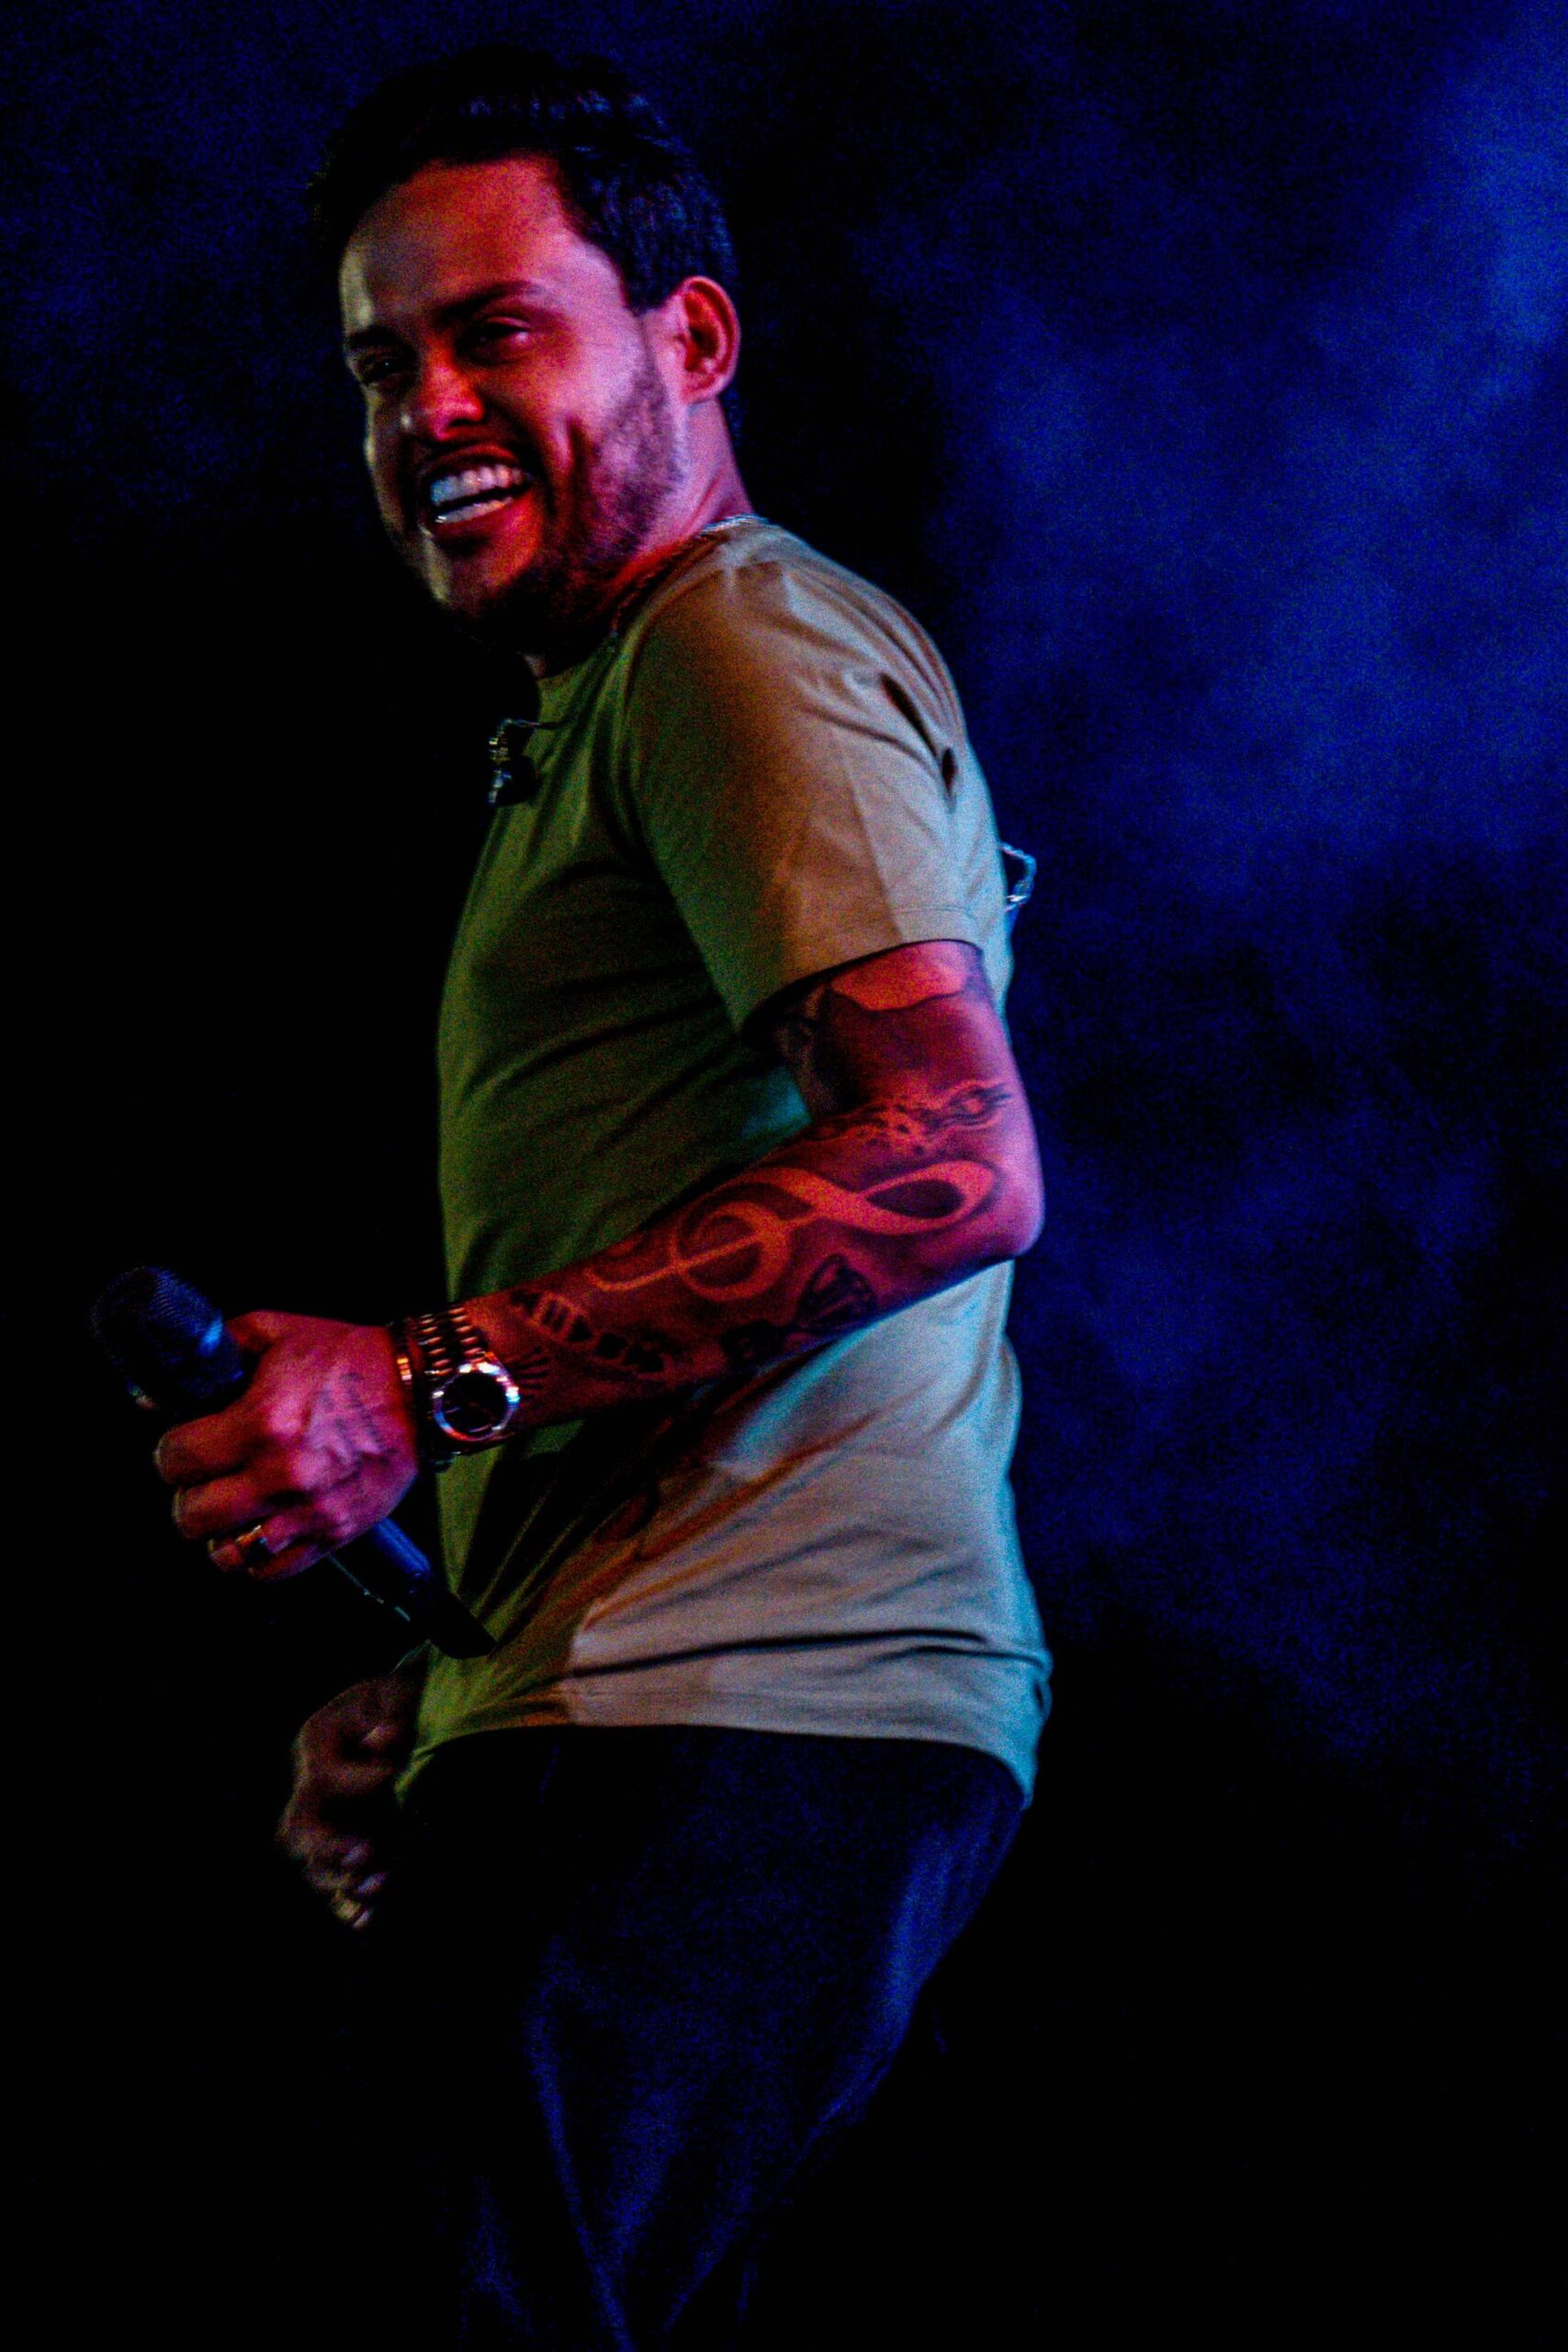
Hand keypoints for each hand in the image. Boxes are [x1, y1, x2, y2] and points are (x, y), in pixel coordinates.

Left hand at [153, 1310, 418, 1578]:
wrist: (421, 1391)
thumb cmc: (350, 1359)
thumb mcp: (275, 1331)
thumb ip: (215, 1349)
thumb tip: (156, 1391)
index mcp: (261, 1423)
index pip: (175, 1459)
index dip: (173, 1451)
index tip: (185, 1446)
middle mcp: (281, 1474)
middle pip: (191, 1514)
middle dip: (190, 1494)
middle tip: (206, 1479)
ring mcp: (308, 1511)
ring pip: (226, 1554)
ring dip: (219, 1533)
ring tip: (230, 1511)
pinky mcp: (334, 1533)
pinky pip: (272, 1571)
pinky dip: (257, 1558)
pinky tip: (260, 1531)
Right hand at [278, 1672, 418, 1928]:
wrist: (411, 1713)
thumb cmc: (402, 1697)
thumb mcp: (399, 1694)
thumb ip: (393, 1716)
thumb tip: (385, 1741)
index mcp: (317, 1742)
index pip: (322, 1777)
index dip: (355, 1782)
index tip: (395, 1775)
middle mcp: (312, 1787)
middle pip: (299, 1830)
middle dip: (329, 1849)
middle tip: (366, 1854)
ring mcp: (327, 1819)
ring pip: (314, 1864)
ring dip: (342, 1882)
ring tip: (379, 1887)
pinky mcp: (346, 1843)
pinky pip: (335, 1882)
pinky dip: (348, 1904)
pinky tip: (366, 1921)